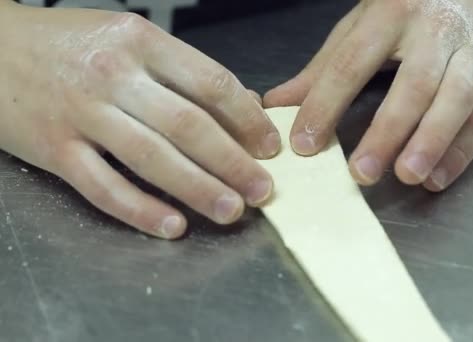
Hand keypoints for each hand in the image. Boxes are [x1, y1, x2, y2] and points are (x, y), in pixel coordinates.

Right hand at [0, 3, 279, 238]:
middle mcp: (113, 75)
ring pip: (152, 158)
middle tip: (262, 190)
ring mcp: (81, 113)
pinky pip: (103, 187)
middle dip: (233, 162)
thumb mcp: (127, 39)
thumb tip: (241, 105)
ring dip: (198, 189)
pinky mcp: (53, 149)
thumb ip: (182, 71)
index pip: (210, 83)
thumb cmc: (67, 45)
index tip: (269, 146)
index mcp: (140, 41)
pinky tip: (172, 226)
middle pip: (188, 126)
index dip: (247, 119)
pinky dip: (140, 210)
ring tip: (231, 211)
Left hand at [265, 0, 472, 190]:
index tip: (305, 144)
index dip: (326, 104)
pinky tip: (437, 178)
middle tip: (361, 173)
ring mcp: (472, 52)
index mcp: (390, 14)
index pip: (352, 63)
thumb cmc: (409, 7)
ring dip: (433, 142)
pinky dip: (462, 151)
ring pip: (456, 101)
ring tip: (408, 177)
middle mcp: (434, 31)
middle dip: (387, 131)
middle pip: (413, 84)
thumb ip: (324, 67)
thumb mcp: (362, 25)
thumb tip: (277, 105)